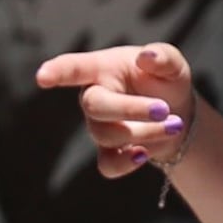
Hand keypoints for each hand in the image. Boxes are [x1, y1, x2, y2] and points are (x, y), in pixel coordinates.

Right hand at [37, 40, 200, 178]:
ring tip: (175, 124)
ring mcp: (99, 126)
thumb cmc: (166, 81)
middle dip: (130, 109)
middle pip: (94, 106)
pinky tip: (144, 154)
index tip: (42, 77)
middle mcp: (94, 97)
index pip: (74, 68)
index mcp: (102, 69)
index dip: (57, 71)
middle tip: (163, 109)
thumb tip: (147, 57)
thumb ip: (164, 57)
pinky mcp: (110, 152)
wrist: (179, 114)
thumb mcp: (172, 64)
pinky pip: (107, 165)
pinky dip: (125, 163)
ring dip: (145, 132)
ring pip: (107, 135)